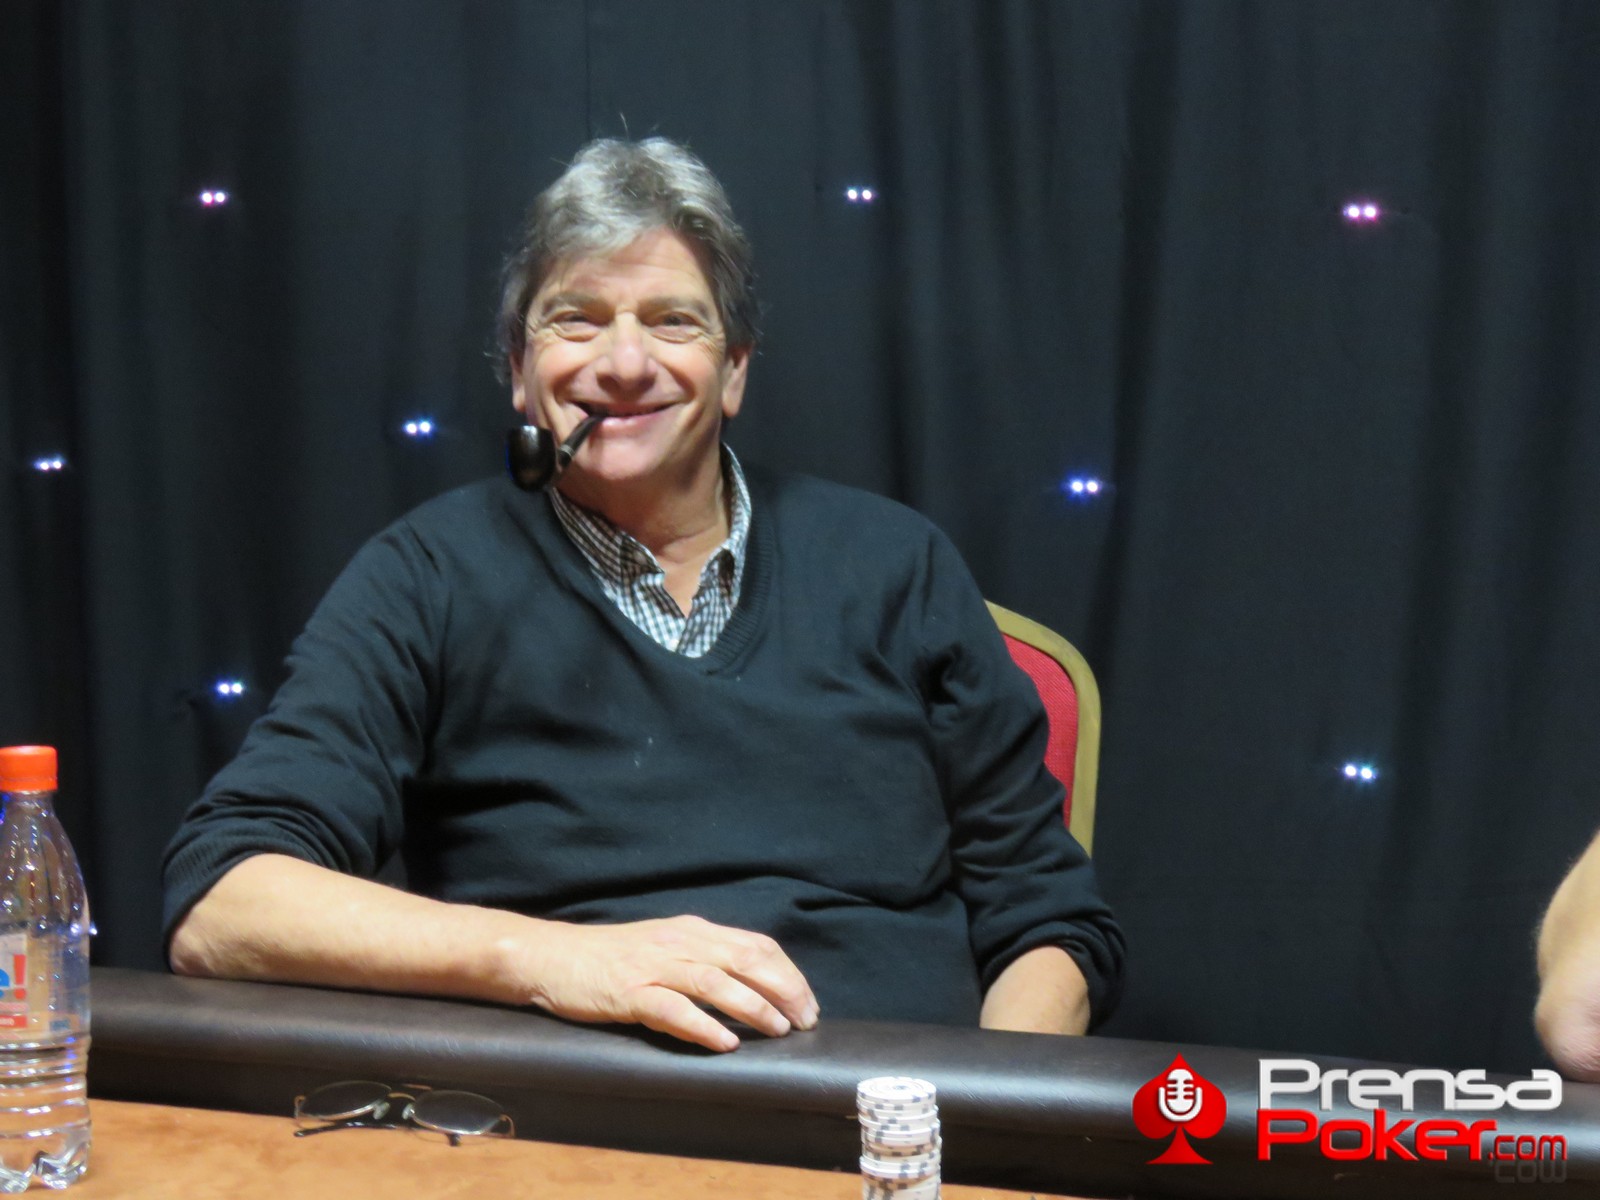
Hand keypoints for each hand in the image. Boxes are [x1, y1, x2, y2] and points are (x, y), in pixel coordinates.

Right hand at [511, 915, 819, 1052]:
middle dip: (783, 990)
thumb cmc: (611, 958)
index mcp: (693, 930)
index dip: (788, 973)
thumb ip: (704, 959)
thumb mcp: (666, 946)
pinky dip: (703, 1025)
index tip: (808, 1003)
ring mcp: (654, 966)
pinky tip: (725, 1042)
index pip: (756, 945)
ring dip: (753, 1007)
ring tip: (778, 1030)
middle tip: (805, 1021)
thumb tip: (752, 985)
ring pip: (715, 981)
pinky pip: (672, 1009)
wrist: (552, 957)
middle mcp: (680, 942)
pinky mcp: (628, 991)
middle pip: (746, 959)